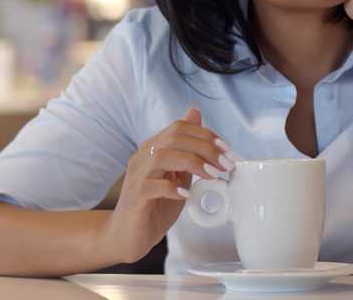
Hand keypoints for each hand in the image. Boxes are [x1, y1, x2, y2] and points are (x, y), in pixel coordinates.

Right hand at [105, 108, 233, 263]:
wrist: (127, 236)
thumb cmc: (154, 206)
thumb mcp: (177, 175)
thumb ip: (188, 151)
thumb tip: (197, 116)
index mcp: (153, 149)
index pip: (179, 128)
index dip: (205, 134)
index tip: (226, 150)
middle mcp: (143, 157)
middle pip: (174, 137)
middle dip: (205, 147)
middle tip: (225, 164)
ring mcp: (137, 176)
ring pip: (162, 156)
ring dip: (193, 163)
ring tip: (212, 175)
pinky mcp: (135, 196)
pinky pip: (152, 185)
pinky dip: (172, 188)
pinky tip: (187, 194)